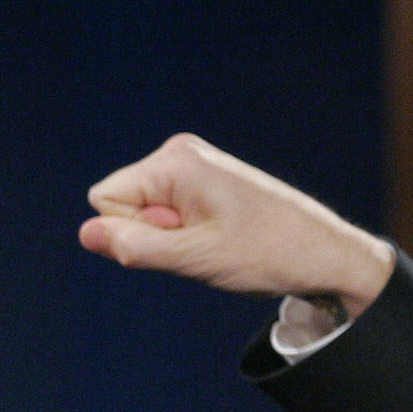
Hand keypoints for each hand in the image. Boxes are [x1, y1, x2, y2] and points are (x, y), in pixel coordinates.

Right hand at [79, 134, 394, 314]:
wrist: (327, 253)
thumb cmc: (268, 253)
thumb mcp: (196, 258)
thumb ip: (136, 248)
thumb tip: (85, 234)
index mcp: (176, 160)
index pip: (104, 197)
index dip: (132, 232)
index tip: (182, 240)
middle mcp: (181, 153)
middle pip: (123, 202)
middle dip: (153, 234)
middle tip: (207, 243)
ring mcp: (194, 165)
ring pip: (146, 211)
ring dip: (172, 237)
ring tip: (218, 242)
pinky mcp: (205, 181)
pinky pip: (168, 212)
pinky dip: (187, 233)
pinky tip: (222, 238)